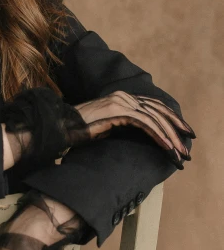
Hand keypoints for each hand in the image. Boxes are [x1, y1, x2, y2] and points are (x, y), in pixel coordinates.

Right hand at [74, 91, 195, 168]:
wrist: (61, 126)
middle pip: (158, 110)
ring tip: (179, 153)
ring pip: (155, 118)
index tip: (183, 133)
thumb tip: (140, 133)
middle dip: (176, 128)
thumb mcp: (107, 126)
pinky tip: (167, 148)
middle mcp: (124, 96)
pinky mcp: (118, 112)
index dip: (171, 118)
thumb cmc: (79, 129)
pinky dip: (158, 136)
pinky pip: (145, 124)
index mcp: (122, 97)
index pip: (153, 105)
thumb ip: (123, 124)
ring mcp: (121, 102)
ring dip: (170, 137)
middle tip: (188, 145)